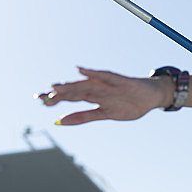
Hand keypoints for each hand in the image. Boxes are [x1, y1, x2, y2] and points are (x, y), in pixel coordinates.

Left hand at [35, 67, 171, 124]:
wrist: (152, 96)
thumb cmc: (128, 104)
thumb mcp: (104, 115)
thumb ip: (83, 117)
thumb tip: (60, 121)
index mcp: (93, 97)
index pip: (70, 97)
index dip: (55, 98)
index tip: (39, 100)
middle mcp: (97, 89)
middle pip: (75, 91)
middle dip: (58, 94)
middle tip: (42, 96)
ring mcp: (108, 85)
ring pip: (86, 85)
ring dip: (71, 86)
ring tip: (55, 87)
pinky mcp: (120, 82)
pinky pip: (105, 76)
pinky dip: (93, 73)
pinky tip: (81, 70)